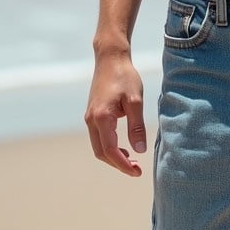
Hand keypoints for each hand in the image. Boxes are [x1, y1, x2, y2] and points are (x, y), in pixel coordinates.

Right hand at [85, 54, 146, 176]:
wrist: (110, 58)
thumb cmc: (125, 76)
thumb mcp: (135, 100)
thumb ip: (136, 126)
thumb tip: (140, 150)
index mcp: (101, 118)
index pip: (110, 151)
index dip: (123, 165)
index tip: (137, 171)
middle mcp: (91, 120)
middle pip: (101, 153)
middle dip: (118, 164)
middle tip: (136, 169)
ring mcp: (90, 117)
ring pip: (98, 146)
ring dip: (113, 156)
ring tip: (132, 160)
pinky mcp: (92, 113)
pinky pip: (98, 137)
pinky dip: (109, 146)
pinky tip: (124, 146)